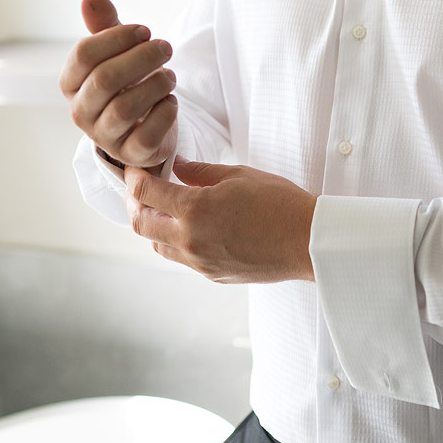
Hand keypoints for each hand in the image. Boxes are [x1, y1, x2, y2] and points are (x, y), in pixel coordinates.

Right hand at [59, 0, 177, 169]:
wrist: (145, 124)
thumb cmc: (127, 81)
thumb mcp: (117, 52)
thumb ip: (104, 26)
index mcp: (71, 83)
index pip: (83, 54)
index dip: (117, 37)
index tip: (145, 30)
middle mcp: (81, 111)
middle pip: (105, 79)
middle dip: (141, 58)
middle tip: (166, 46)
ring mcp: (105, 136)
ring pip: (125, 109)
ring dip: (155, 84)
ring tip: (171, 75)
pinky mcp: (131, 154)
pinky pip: (146, 137)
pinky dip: (164, 115)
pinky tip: (171, 101)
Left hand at [124, 156, 316, 283]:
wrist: (308, 242)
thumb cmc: (279, 202)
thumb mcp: (238, 175)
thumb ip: (200, 171)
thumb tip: (176, 167)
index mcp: (195, 209)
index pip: (146, 192)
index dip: (134, 177)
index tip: (135, 169)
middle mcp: (190, 239)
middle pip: (140, 223)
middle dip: (135, 203)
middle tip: (143, 188)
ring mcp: (200, 262)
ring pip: (158, 244)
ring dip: (154, 225)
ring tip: (165, 208)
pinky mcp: (212, 275)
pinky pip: (181, 258)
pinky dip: (176, 240)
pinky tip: (192, 226)